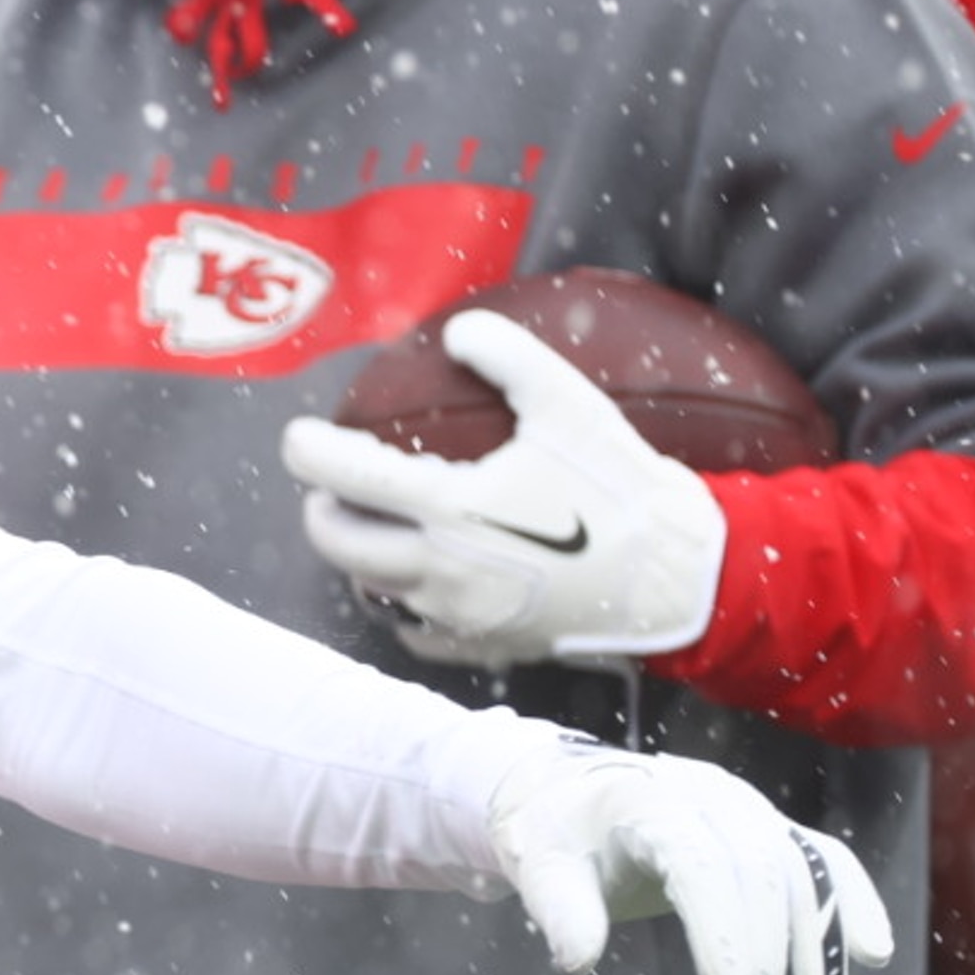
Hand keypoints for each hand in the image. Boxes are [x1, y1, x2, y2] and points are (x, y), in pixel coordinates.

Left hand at [285, 310, 729, 667]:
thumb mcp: (570, 404)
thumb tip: (460, 329)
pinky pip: (415, 630)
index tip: (299, 439)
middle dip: (322, 509)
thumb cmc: (621, 486)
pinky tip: (423, 580)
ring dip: (362, 554)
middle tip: (334, 487)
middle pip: (336, 542)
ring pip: (372, 586)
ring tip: (384, 524)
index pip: (344, 476)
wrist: (675, 577)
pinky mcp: (479, 646)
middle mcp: (438, 569)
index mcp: (450, 507)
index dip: (307, 451)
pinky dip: (405, 603)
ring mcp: (455, 615)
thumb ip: (509, 356)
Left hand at [484, 738, 891, 974]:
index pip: (694, 861)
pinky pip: (821, 859)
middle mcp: (708, 797)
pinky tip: (870, 953)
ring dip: (814, 933)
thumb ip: (559, 910)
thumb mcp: (538, 867)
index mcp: (648, 803)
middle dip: (762, 945)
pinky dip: (849, 901)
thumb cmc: (557, 837)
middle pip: (753, 868)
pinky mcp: (769, 828)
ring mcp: (747, 809)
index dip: (717, 921)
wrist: (577, 794)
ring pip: (796, 866)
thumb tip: (577, 960)